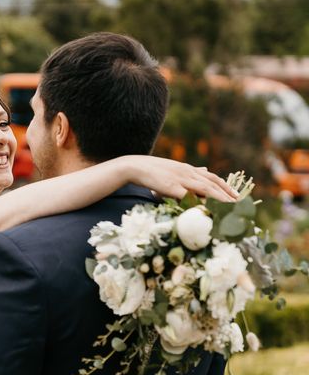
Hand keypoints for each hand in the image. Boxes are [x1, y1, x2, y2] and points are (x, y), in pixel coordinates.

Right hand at [121, 156, 238, 201]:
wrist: (135, 166)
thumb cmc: (151, 170)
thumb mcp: (173, 168)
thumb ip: (189, 170)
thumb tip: (203, 169)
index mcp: (188, 169)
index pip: (212, 178)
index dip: (226, 186)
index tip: (236, 195)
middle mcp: (188, 173)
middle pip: (213, 184)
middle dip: (227, 194)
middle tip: (240, 204)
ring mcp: (180, 179)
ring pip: (205, 189)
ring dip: (220, 198)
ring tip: (231, 207)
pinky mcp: (171, 187)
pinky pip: (189, 196)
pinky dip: (199, 202)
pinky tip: (207, 209)